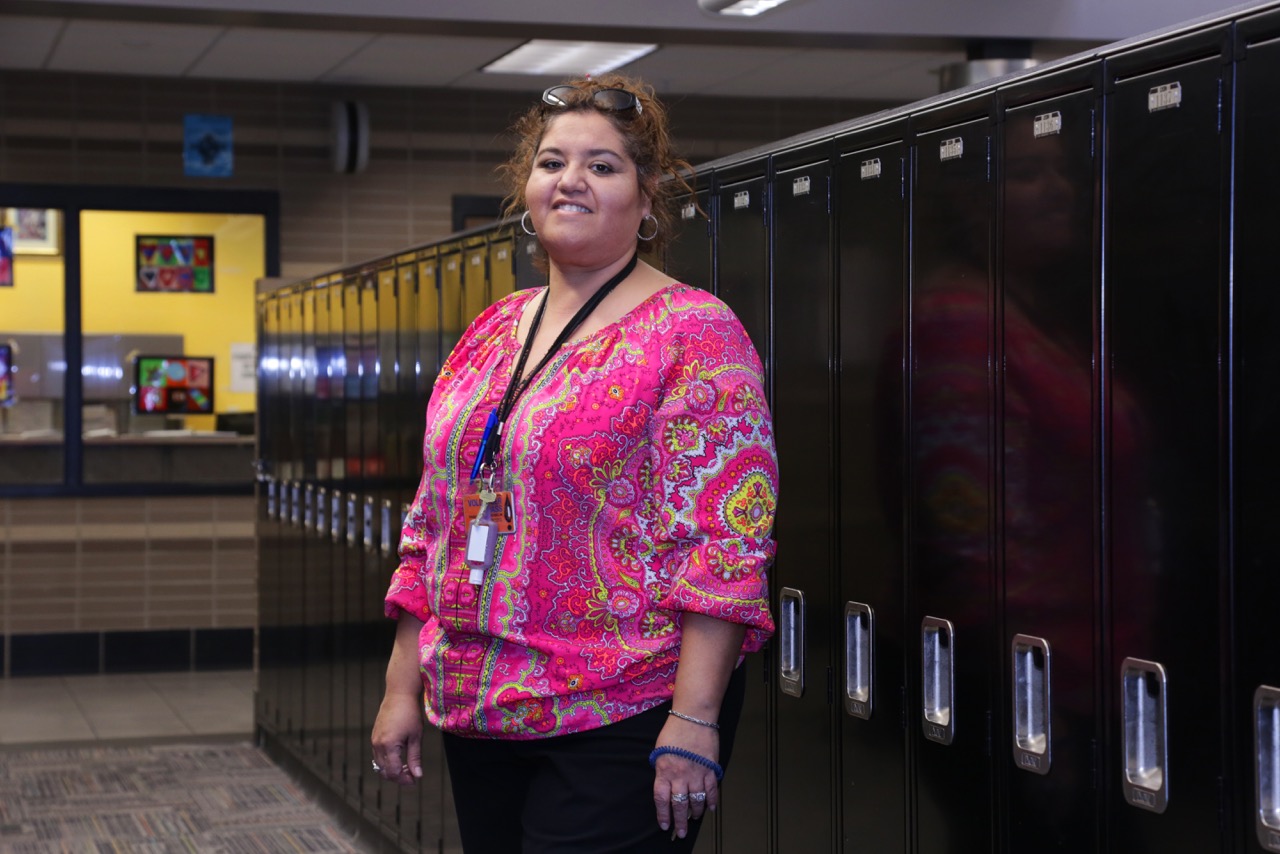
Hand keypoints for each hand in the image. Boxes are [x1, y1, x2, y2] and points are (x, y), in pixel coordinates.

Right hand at [370, 691, 423, 785]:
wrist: (399, 695)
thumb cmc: (410, 714)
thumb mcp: (416, 737)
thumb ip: (415, 758)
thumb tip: (418, 775)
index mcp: (388, 745)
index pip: (393, 772)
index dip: (404, 780)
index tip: (414, 780)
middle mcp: (377, 744)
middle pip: (384, 771)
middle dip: (397, 777)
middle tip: (411, 776)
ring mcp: (374, 740)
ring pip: (379, 765)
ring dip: (391, 770)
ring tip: (406, 767)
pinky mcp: (374, 736)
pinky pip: (377, 755)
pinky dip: (386, 761)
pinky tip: (399, 757)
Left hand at [652, 715, 719, 839]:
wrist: (693, 717)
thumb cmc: (674, 730)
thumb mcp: (659, 749)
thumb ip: (661, 768)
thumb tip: (664, 781)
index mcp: (664, 771)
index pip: (662, 799)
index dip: (663, 814)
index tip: (665, 825)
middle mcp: (680, 776)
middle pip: (679, 805)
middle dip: (680, 822)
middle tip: (681, 832)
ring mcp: (697, 773)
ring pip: (696, 801)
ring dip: (695, 812)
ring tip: (694, 819)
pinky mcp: (710, 769)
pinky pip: (712, 790)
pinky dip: (712, 801)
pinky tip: (710, 808)